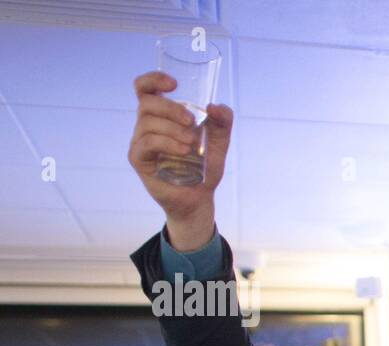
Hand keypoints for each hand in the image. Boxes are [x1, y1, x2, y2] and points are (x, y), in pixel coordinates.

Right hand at [129, 71, 232, 249]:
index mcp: (161, 115)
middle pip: (147, 103)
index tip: (174, 84)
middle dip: (171, 108)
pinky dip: (167, 143)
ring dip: (172, 129)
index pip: (145, 88)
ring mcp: (139, 142)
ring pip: (147, 123)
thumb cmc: (204, 166)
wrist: (200, 197)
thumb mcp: (219, 141)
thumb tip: (214, 106)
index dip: (153, 79)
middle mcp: (146, 125)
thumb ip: (223, 121)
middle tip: (192, 122)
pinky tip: (184, 151)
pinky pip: (147, 143)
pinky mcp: (138, 159)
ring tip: (191, 143)